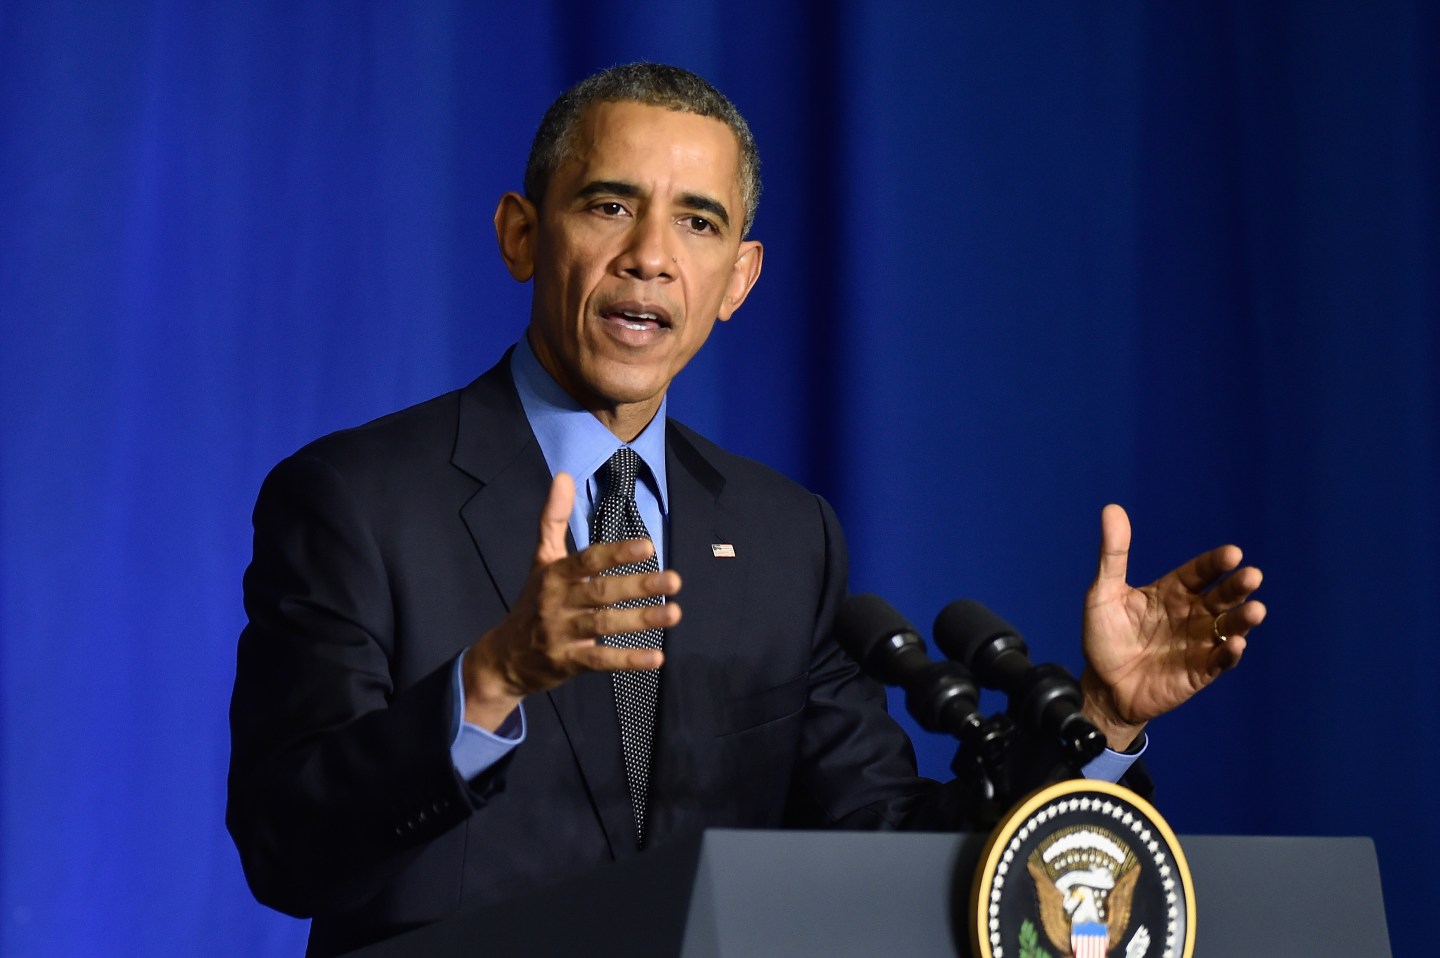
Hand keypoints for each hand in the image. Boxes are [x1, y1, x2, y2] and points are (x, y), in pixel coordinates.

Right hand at [462, 472, 680, 729]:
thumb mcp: (541, 560)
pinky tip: (656, 657)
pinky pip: (600, 661)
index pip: (588, 560)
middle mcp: (556, 602)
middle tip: (674, 580)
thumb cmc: (533, 601)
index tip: (649, 545)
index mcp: (553, 574)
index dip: (617, 553)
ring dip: (641, 620)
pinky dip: (628, 660)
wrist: (504, 658)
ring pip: (604, 625)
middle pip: (601, 592)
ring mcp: (561, 634)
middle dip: (638, 586)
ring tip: (674, 613)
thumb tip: (563, 475)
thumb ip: (554, 519)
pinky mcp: (567, 663)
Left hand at [1079, 504, 1265, 749]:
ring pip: (1229, 627)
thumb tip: (1111, 508)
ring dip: (1243, 620)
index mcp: (1173, 591)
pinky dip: (1229, 653)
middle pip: (1222, 597)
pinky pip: (1220, 661)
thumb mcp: (1103, 593)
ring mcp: (1198, 643)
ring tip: (1255, 610)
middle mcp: (1192, 614)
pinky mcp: (1199, 672)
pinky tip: (1235, 644)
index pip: (1200, 572)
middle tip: (1252, 576)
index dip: (1215, 563)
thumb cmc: (1104, 636)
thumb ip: (1113, 555)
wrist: (1102, 685)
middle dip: (1238, 587)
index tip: (1232, 553)